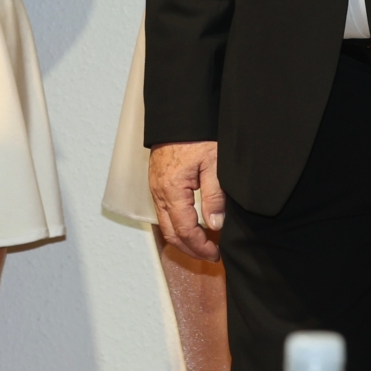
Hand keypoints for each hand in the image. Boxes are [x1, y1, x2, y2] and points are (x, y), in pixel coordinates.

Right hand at [148, 141, 223, 261]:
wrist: (177, 116)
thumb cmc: (196, 136)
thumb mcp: (213, 164)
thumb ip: (214, 196)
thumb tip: (215, 225)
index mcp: (173, 190)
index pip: (184, 230)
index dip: (200, 246)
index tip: (215, 253)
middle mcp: (159, 193)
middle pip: (170, 233)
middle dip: (190, 249)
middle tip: (210, 255)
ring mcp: (155, 189)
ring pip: (165, 225)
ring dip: (183, 239)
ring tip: (203, 244)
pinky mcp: (157, 184)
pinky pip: (163, 212)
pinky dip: (176, 225)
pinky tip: (191, 225)